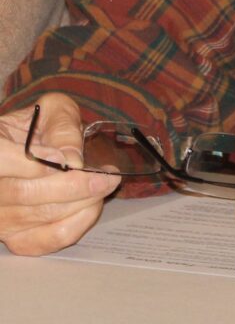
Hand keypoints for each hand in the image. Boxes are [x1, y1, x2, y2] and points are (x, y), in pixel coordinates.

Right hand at [0, 92, 118, 254]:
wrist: (30, 146)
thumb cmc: (40, 125)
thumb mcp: (53, 110)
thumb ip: (61, 128)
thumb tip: (70, 159)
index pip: (3, 159)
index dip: (38, 162)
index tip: (72, 160)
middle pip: (26, 193)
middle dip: (75, 186)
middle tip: (108, 177)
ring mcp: (0, 216)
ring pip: (38, 216)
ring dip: (82, 202)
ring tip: (106, 185)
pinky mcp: (15, 237)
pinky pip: (44, 240)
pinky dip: (75, 225)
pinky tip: (93, 206)